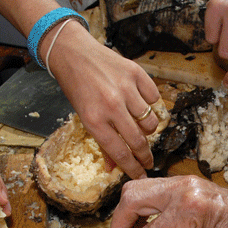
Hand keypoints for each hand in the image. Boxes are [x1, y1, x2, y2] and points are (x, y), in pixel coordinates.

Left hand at [44, 22, 160, 178]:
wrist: (74, 53)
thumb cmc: (77, 88)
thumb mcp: (83, 117)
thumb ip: (101, 142)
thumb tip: (112, 168)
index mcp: (94, 120)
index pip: (120, 152)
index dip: (133, 168)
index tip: (141, 174)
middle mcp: (111, 105)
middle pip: (139, 141)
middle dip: (146, 156)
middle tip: (148, 161)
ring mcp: (125, 88)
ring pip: (151, 122)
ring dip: (148, 129)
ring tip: (140, 126)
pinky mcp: (136, 74)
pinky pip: (154, 99)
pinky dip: (150, 104)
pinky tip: (140, 103)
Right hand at [107, 176, 227, 227]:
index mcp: (189, 211)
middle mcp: (183, 189)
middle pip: (131, 198)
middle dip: (121, 224)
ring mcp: (183, 181)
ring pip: (137, 189)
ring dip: (129, 213)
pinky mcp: (184, 181)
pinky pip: (152, 189)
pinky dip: (143, 207)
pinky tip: (148, 225)